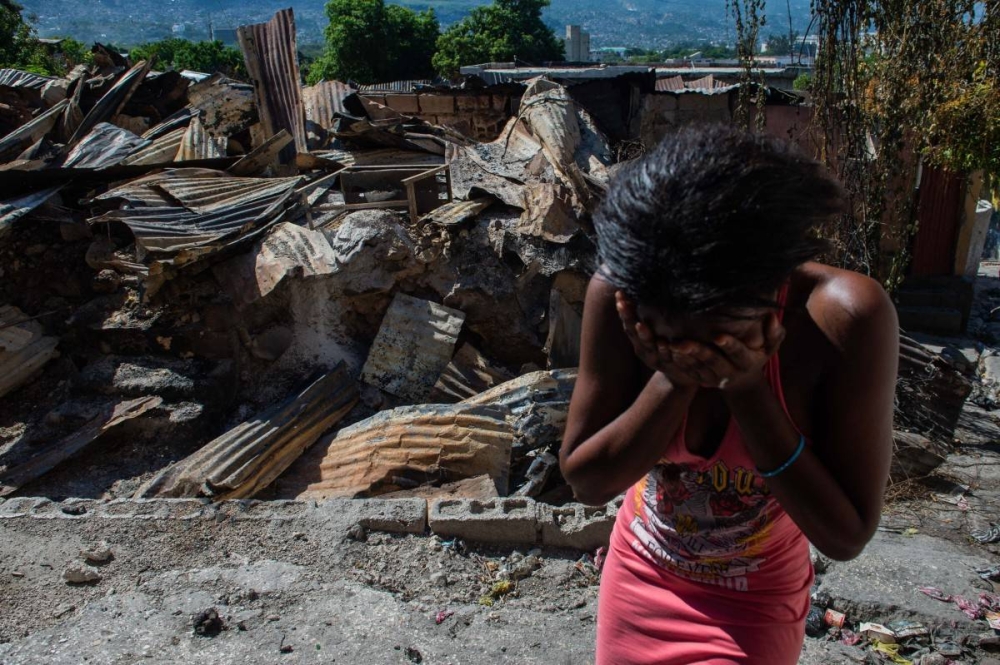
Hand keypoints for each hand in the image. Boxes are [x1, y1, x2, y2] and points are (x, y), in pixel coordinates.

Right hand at [615, 292, 701, 387]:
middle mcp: (643, 349)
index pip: (628, 321)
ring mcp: (655, 358)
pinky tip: (663, 343)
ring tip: (640, 324)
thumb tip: (641, 292)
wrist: (682, 374)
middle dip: (628, 317)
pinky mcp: (669, 365)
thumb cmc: (667, 348)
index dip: (623, 309)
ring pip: (647, 345)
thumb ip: (647, 317)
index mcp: (638, 339)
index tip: (619, 293)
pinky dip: (663, 350)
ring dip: (644, 335)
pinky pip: (666, 357)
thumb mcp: (655, 334)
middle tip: (622, 303)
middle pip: (633, 332)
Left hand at [670, 312, 785, 391]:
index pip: (738, 353)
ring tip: (671, 345)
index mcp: (747, 362)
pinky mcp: (702, 380)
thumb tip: (772, 317)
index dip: (729, 345)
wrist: (743, 381)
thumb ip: (775, 334)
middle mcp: (731, 372)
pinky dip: (678, 363)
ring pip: (698, 368)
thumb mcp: (770, 347)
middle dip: (698, 351)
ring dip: (684, 357)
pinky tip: (668, 352)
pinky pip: (689, 372)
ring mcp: (715, 379)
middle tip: (683, 342)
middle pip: (713, 361)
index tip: (718, 335)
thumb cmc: (757, 354)